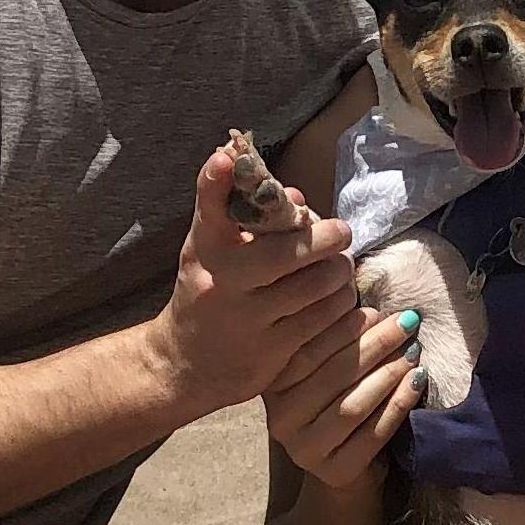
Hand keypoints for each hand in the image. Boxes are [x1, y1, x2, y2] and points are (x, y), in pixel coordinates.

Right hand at [150, 142, 361, 418]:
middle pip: (286, 253)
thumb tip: (299, 198)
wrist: (183, 366)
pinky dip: (340, 305)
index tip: (226, 157)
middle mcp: (222, 285)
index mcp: (206, 253)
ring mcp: (247, 322)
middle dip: (326, 238)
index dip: (214, 181)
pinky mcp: (271, 354)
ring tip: (341, 268)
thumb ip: (246, 219)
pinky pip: (323, 322)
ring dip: (338, 273)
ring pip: (315, 287)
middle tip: (341, 232)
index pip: (208, 210)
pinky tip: (341, 298)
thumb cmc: (206, 293)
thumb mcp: (212, 253)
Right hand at [265, 299, 421, 490]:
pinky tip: (417, 382)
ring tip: (413, 351)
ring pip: (352, 404)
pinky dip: (398, 405)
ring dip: (388, 373)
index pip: (307, 351)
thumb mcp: (328, 368)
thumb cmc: (340, 403)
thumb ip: (333, 338)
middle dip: (375, 344)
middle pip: (333, 375)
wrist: (345, 469)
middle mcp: (281, 419)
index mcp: (273, 386)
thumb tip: (358, 290)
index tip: (374, 309)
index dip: (342, 328)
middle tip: (406, 322)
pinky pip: (372, 434)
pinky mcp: (334, 471)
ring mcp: (305, 449)